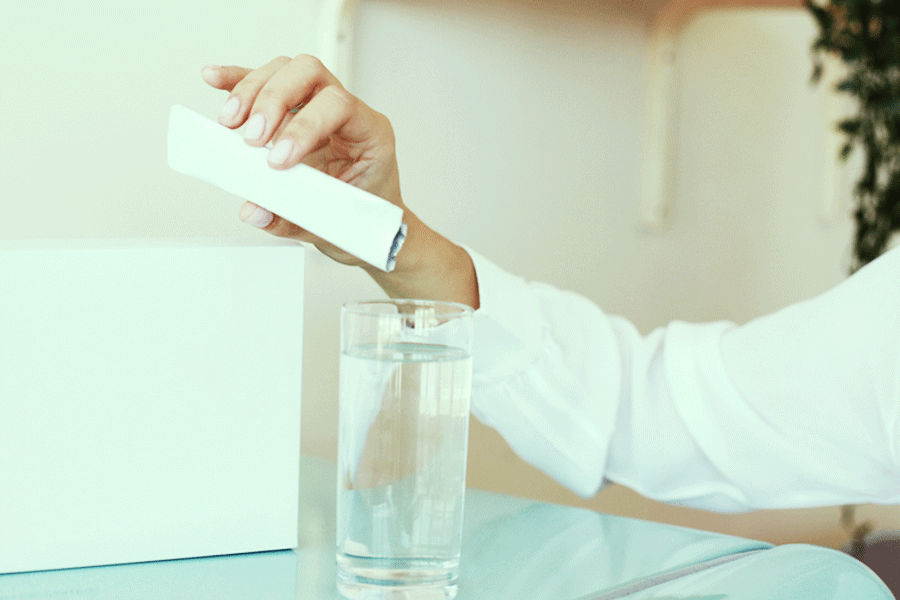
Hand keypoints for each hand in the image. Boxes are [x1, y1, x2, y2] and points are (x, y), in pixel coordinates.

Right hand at [202, 55, 478, 308]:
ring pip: (286, 71)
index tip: (278, 159)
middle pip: (309, 74)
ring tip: (230, 123)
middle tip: (253, 139)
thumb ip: (292, 219)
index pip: (339, 105)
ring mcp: (321, 107)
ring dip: (252, 91)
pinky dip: (239, 80)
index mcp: (370, 134)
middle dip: (273, 100)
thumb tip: (255, 210)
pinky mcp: (296, 112)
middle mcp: (348, 113)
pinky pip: (267, 85)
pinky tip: (215, 79)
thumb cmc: (362, 219)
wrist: (370, 226)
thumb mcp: (332, 225)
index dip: (304, 126)